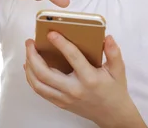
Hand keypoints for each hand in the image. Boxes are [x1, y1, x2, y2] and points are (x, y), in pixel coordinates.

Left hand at [24, 33, 145, 127]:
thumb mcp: (118, 70)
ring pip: (38, 84)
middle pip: (45, 73)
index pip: (73, 57)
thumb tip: (107, 37)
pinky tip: (29, 67)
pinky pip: (40, 91)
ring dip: (29, 67)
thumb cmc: (114, 91)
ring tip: (28, 52)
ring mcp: (65, 98)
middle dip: (33, 56)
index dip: (61, 43)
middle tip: (30, 42)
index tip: (51, 33)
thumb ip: (114, 53)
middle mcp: (74, 89)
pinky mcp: (60, 103)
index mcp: (89, 78)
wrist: (112, 115)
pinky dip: (31, 78)